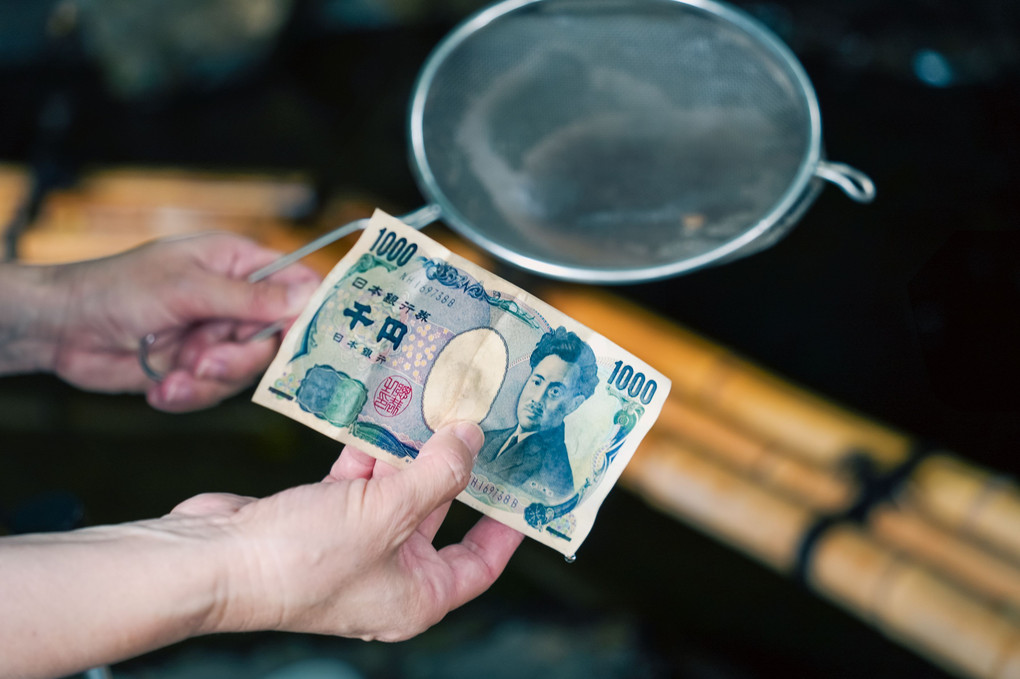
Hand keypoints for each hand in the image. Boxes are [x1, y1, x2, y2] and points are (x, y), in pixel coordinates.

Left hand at [49, 232, 320, 410]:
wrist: (63, 329)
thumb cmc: (119, 288)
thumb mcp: (188, 288)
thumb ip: (249, 297)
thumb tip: (307, 296)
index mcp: (239, 265)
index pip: (299, 285)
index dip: (312, 312)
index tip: (312, 339)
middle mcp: (236, 302)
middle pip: (277, 340)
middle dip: (242, 358)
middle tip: (207, 360)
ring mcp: (217, 338)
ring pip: (247, 372)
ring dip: (210, 379)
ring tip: (176, 372)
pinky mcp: (197, 369)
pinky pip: (217, 392)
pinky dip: (189, 394)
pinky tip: (162, 387)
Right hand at [174, 421, 523, 639]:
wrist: (210, 561)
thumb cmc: (301, 558)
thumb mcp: (387, 513)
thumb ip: (437, 473)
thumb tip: (472, 438)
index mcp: (416, 596)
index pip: (481, 563)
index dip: (506, 526)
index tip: (523, 488)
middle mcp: (388, 576)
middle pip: (437, 516)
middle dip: (451, 470)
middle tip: (477, 427)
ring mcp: (352, 548)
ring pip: (395, 492)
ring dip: (406, 454)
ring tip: (430, 407)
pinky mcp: (319, 521)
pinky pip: (357, 482)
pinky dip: (366, 454)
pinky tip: (376, 417)